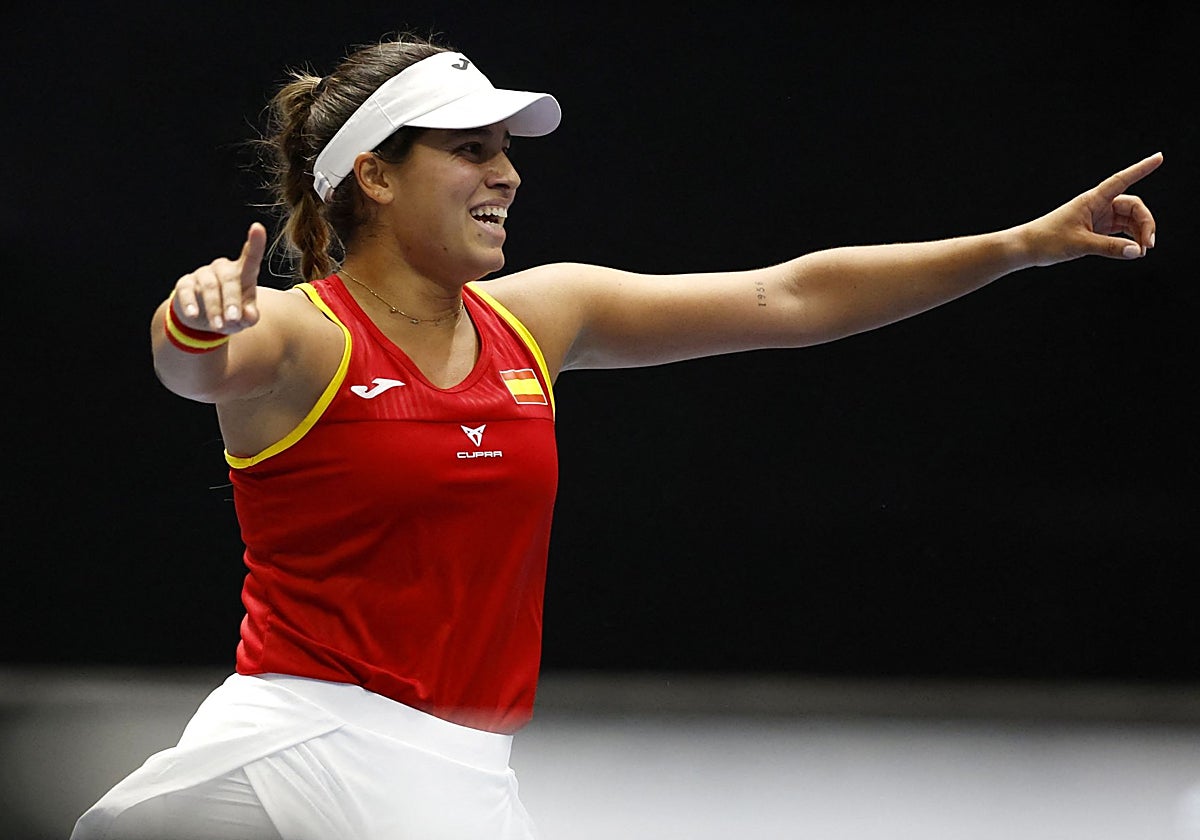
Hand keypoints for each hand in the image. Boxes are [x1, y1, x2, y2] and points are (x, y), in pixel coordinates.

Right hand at [171, 222, 265, 332]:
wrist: (204, 320)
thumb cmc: (231, 314)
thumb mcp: (245, 318)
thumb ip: (250, 317)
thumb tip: (249, 315)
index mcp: (243, 273)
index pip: (251, 256)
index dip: (255, 242)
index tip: (257, 227)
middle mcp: (222, 269)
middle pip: (229, 279)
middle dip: (232, 301)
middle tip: (234, 319)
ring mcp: (203, 274)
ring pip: (209, 286)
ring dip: (214, 307)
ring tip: (219, 326)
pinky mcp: (185, 283)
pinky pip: (187, 291)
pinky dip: (190, 303)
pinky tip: (194, 315)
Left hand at [1025, 152, 1161, 266]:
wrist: (1027, 247)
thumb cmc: (1048, 240)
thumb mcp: (1080, 244)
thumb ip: (1110, 248)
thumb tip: (1136, 251)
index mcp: (1093, 200)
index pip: (1122, 180)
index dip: (1141, 169)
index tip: (1159, 157)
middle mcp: (1098, 205)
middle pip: (1133, 207)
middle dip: (1145, 223)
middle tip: (1148, 245)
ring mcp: (1098, 217)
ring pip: (1129, 220)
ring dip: (1139, 233)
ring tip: (1141, 252)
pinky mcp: (1095, 229)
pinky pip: (1120, 230)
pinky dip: (1129, 239)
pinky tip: (1133, 251)